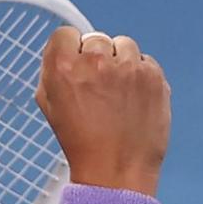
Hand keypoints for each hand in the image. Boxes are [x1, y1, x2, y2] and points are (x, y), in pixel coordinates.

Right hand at [35, 27, 170, 195]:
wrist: (115, 169)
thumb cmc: (79, 140)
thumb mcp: (48, 105)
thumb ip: (52, 72)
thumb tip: (61, 52)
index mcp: (63, 67)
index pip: (65, 34)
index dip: (68, 49)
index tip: (74, 62)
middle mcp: (95, 61)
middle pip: (95, 38)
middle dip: (95, 56)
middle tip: (96, 83)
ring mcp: (128, 67)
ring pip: (122, 45)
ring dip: (119, 61)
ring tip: (117, 90)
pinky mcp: (153, 76)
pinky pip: (145, 61)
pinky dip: (139, 74)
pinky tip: (132, 97)